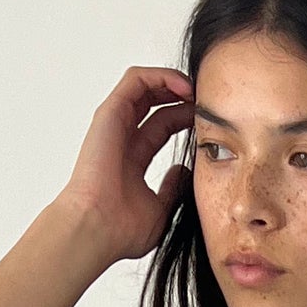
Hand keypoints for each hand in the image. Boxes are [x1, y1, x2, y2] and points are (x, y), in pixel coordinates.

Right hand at [53, 65, 193, 266]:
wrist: (98, 229)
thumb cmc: (121, 229)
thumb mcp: (160, 210)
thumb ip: (172, 188)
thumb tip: (185, 171)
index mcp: (133, 159)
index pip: (163, 126)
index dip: (186, 117)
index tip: (208, 120)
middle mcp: (122, 138)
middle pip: (155, 103)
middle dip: (182, 96)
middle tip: (206, 99)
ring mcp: (114, 125)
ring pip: (145, 86)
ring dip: (172, 81)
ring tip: (196, 88)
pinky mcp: (110, 114)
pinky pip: (136, 80)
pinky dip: (161, 76)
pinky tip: (183, 86)